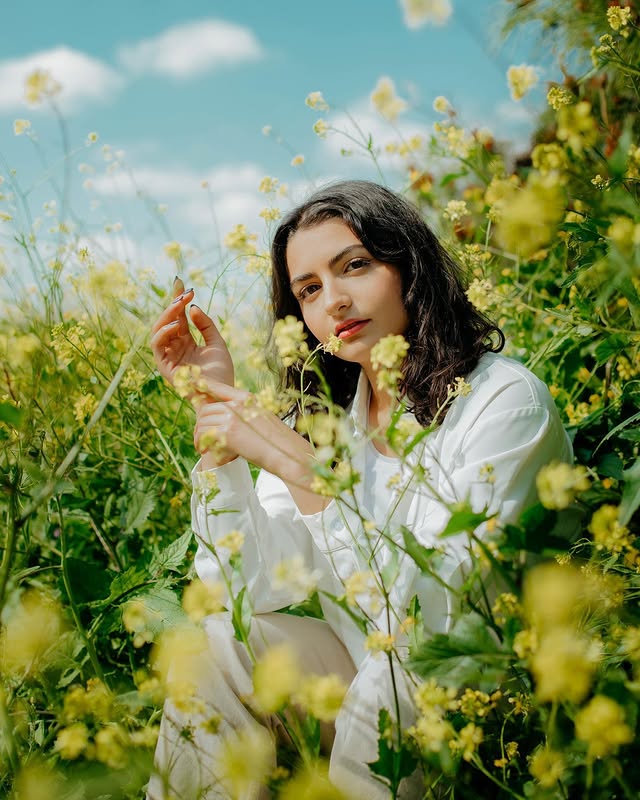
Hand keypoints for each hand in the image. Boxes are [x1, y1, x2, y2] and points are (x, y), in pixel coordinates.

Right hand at [150, 278, 233, 391]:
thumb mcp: (217, 342)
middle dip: (173, 304)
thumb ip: (205, 325)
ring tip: (179, 305)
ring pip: (158, 330)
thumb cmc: (221, 372)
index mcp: (186, 342)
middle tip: (184, 291)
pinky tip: (177, 325)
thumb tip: (192, 307)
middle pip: (167, 321)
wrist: (222, 393)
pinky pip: (157, 345)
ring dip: (167, 315)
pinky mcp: (164, 366)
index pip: (179, 317)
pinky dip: (164, 333)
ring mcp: (168, 356)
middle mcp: (175, 347)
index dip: (178, 300)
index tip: (182, 283)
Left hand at [194, 380, 330, 514]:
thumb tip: (226, 416)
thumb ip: (244, 413)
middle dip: (200, 423)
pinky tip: (203, 450)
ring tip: (201, 446)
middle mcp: (238, 404)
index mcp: (246, 398)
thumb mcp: (262, 419)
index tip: (189, 384)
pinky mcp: (229, 432)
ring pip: (203, 422)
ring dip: (199, 435)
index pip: (217, 387)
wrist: (288, 454)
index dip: (201, 385)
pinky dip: (201, 443)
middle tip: (200, 437)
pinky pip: (205, 434)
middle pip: (207, 408)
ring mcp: (233, 416)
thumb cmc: (277, 441)